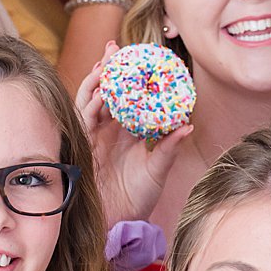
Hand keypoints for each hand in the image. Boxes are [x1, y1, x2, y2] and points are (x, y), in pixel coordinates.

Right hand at [75, 43, 190, 223]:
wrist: (115, 223)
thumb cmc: (137, 199)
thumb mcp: (158, 171)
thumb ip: (168, 147)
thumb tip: (188, 125)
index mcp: (129, 133)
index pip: (131, 99)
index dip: (133, 79)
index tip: (140, 57)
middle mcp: (110, 131)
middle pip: (108, 92)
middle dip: (109, 69)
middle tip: (115, 47)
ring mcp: (95, 136)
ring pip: (92, 99)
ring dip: (97, 79)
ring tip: (105, 60)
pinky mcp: (83, 144)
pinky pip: (83, 117)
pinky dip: (89, 101)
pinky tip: (98, 88)